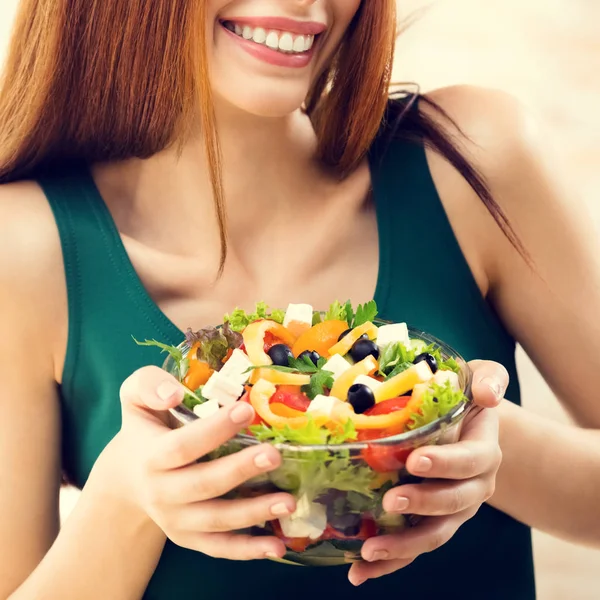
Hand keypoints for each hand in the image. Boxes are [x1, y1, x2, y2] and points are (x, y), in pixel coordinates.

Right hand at [101, 366, 294, 560]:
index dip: (214, 429)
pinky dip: (248, 551)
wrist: (128, 476)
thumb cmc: (144, 428)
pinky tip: (278, 546)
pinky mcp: (190, 538)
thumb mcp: (135, 397)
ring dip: (253, 513)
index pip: (183, 445)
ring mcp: (176, 520)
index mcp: (151, 456)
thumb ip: (149, 386)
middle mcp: (161, 493)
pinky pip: (219, 548)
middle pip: (204, 484)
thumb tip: (174, 394)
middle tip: (275, 454)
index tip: (246, 410)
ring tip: (288, 502)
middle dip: (240, 470)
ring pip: (216, 520)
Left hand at [348, 359, 507, 585]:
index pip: (471, 461)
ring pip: (434, 534)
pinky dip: (390, 563)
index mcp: (483, 453)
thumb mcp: (481, 378)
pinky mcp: (431, 523)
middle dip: (422, 504)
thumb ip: (490, 379)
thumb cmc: (465, 398)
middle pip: (453, 504)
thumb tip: (489, 395)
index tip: (415, 460)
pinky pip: (414, 548)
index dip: (446, 463)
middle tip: (389, 501)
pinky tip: (359, 571)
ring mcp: (453, 510)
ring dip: (403, 546)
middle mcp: (474, 487)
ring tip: (369, 551)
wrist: (467, 427)